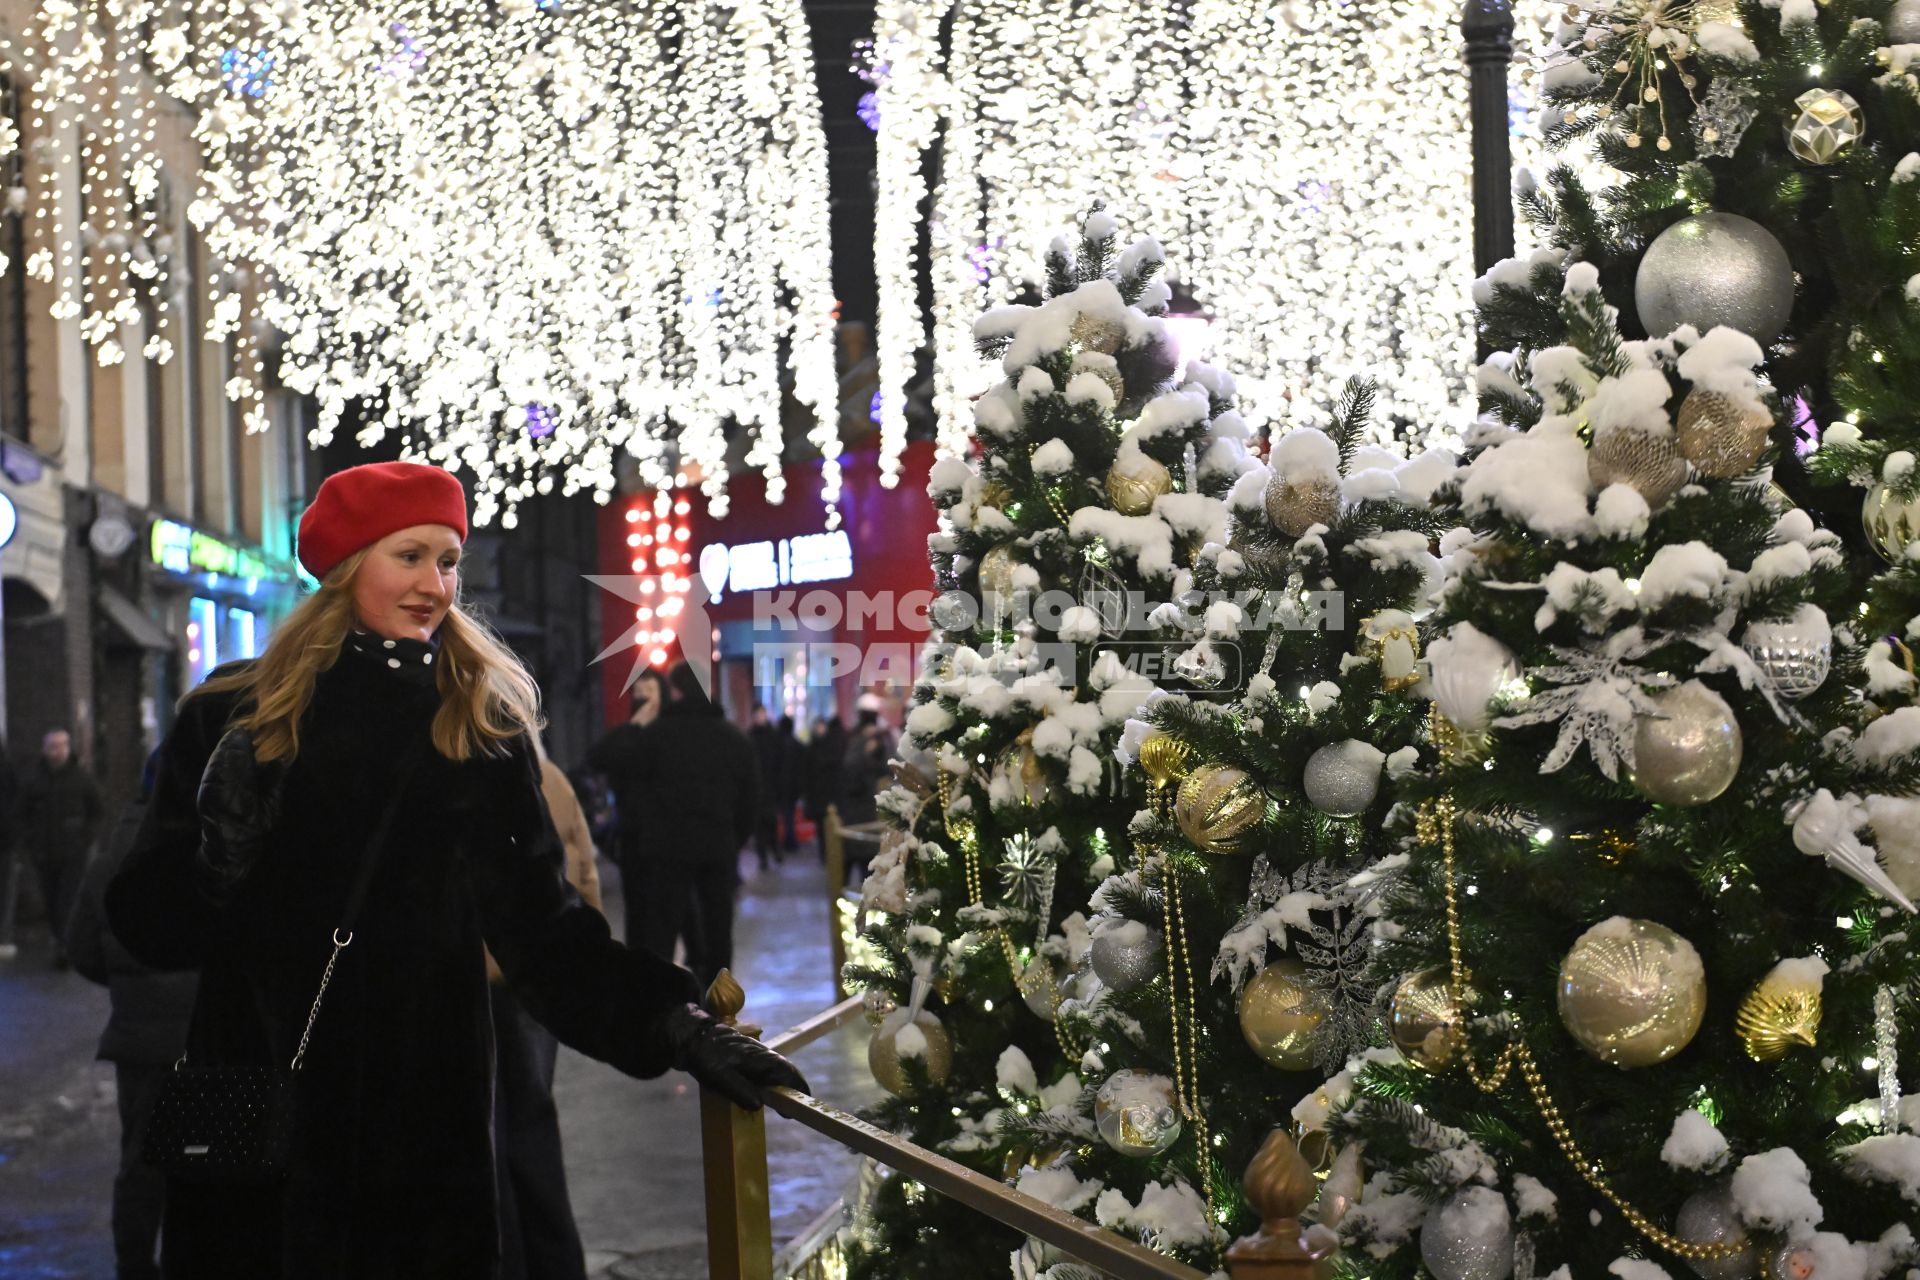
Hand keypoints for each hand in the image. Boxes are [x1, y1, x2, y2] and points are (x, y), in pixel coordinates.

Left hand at [663, 1004, 809, 1109]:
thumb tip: (759, 1106)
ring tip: (781, 1107)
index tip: (803, 1103)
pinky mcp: (751, 1058)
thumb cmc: (706, 1056)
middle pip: (786, 1074)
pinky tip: (764, 1094)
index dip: (799, 1088)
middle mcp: (765, 1056)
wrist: (693, 1036)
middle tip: (790, 1112)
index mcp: (761, 1059)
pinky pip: (767, 1072)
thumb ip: (739, 1091)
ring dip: (781, 1088)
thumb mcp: (719, 1077)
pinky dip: (770, 1084)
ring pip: (777, 1073)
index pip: (789, 1074)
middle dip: (792, 1091)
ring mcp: (759, 1055)